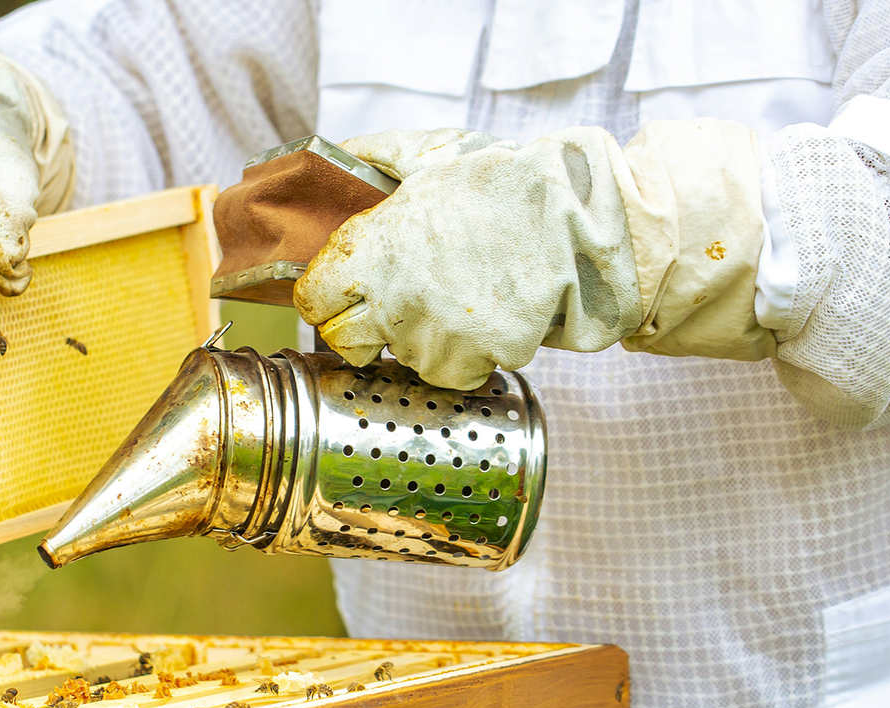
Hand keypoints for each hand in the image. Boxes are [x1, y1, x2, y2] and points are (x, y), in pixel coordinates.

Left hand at [294, 121, 770, 389]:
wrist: (577, 218)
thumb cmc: (503, 182)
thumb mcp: (431, 153)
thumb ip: (372, 157)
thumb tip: (330, 157)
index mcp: (371, 252)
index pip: (311, 302)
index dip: (326, 298)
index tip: (345, 291)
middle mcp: (392, 301)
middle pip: (345, 344)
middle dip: (363, 328)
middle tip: (395, 304)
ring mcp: (433, 336)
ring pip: (405, 359)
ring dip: (423, 338)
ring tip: (457, 297)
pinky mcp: (475, 359)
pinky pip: (454, 372)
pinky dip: (467, 354)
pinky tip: (484, 318)